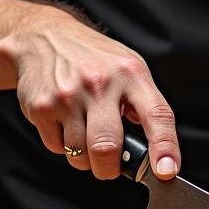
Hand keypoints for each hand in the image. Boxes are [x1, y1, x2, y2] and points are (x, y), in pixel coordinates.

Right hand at [0, 10, 180, 183]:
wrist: (42, 37)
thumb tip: (154, 151)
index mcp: (131, 74)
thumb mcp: (127, 68)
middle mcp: (100, 83)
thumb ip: (141, 105)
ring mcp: (68, 96)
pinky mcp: (42, 107)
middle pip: (107, 148)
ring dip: (83, 157)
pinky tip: (64, 123)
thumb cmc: (92, 59)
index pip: (156, 115)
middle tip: (108, 167)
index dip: (164, 146)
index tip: (166, 171)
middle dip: (108, 169)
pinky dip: (63, 145)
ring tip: (83, 134)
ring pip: (79, 155)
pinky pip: (57, 147)